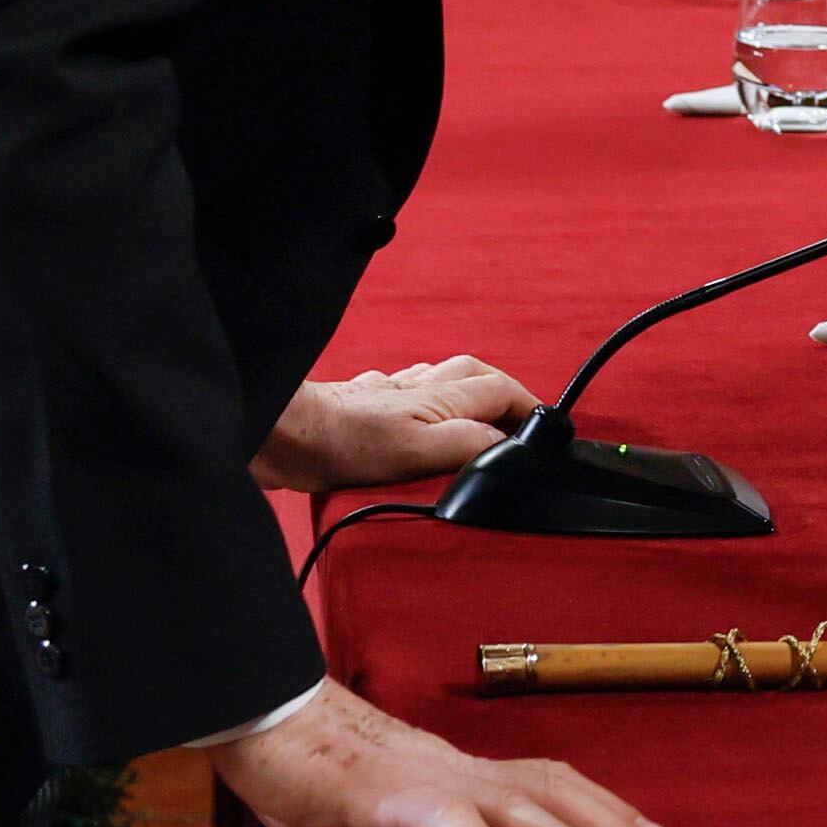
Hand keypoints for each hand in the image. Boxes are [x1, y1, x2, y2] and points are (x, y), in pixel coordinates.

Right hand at [208, 679, 674, 826]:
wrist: (258, 722)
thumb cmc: (303, 782)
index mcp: (454, 786)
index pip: (545, 791)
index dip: (599, 813)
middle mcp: (457, 775)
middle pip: (554, 795)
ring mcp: (430, 781)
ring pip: (520, 808)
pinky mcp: (391, 795)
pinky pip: (449, 825)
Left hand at [252, 356, 536, 490]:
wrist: (280, 433)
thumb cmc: (342, 442)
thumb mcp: (416, 452)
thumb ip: (467, 445)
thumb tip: (509, 445)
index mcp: (439, 396)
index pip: (500, 390)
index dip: (528, 406)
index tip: (545, 428)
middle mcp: (417, 388)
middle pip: (473, 374)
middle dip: (502, 391)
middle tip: (518, 419)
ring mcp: (386, 395)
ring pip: (438, 380)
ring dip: (463, 390)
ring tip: (475, 412)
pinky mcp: (358, 406)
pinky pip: (400, 391)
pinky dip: (419, 397)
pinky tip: (411, 411)